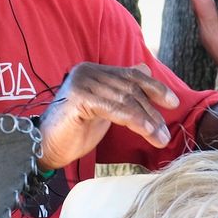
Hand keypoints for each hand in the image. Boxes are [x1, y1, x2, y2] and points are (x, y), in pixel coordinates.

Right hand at [37, 63, 179, 168]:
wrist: (45, 148)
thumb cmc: (74, 132)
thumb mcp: (104, 109)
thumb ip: (121, 91)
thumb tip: (145, 70)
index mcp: (94, 71)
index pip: (131, 75)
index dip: (154, 87)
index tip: (172, 102)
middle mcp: (87, 72)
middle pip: (130, 88)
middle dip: (152, 111)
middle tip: (165, 132)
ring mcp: (82, 82)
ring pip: (126, 99)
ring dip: (147, 120)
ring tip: (160, 137)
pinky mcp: (79, 97)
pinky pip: (115, 109)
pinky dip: (134, 120)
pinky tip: (146, 132)